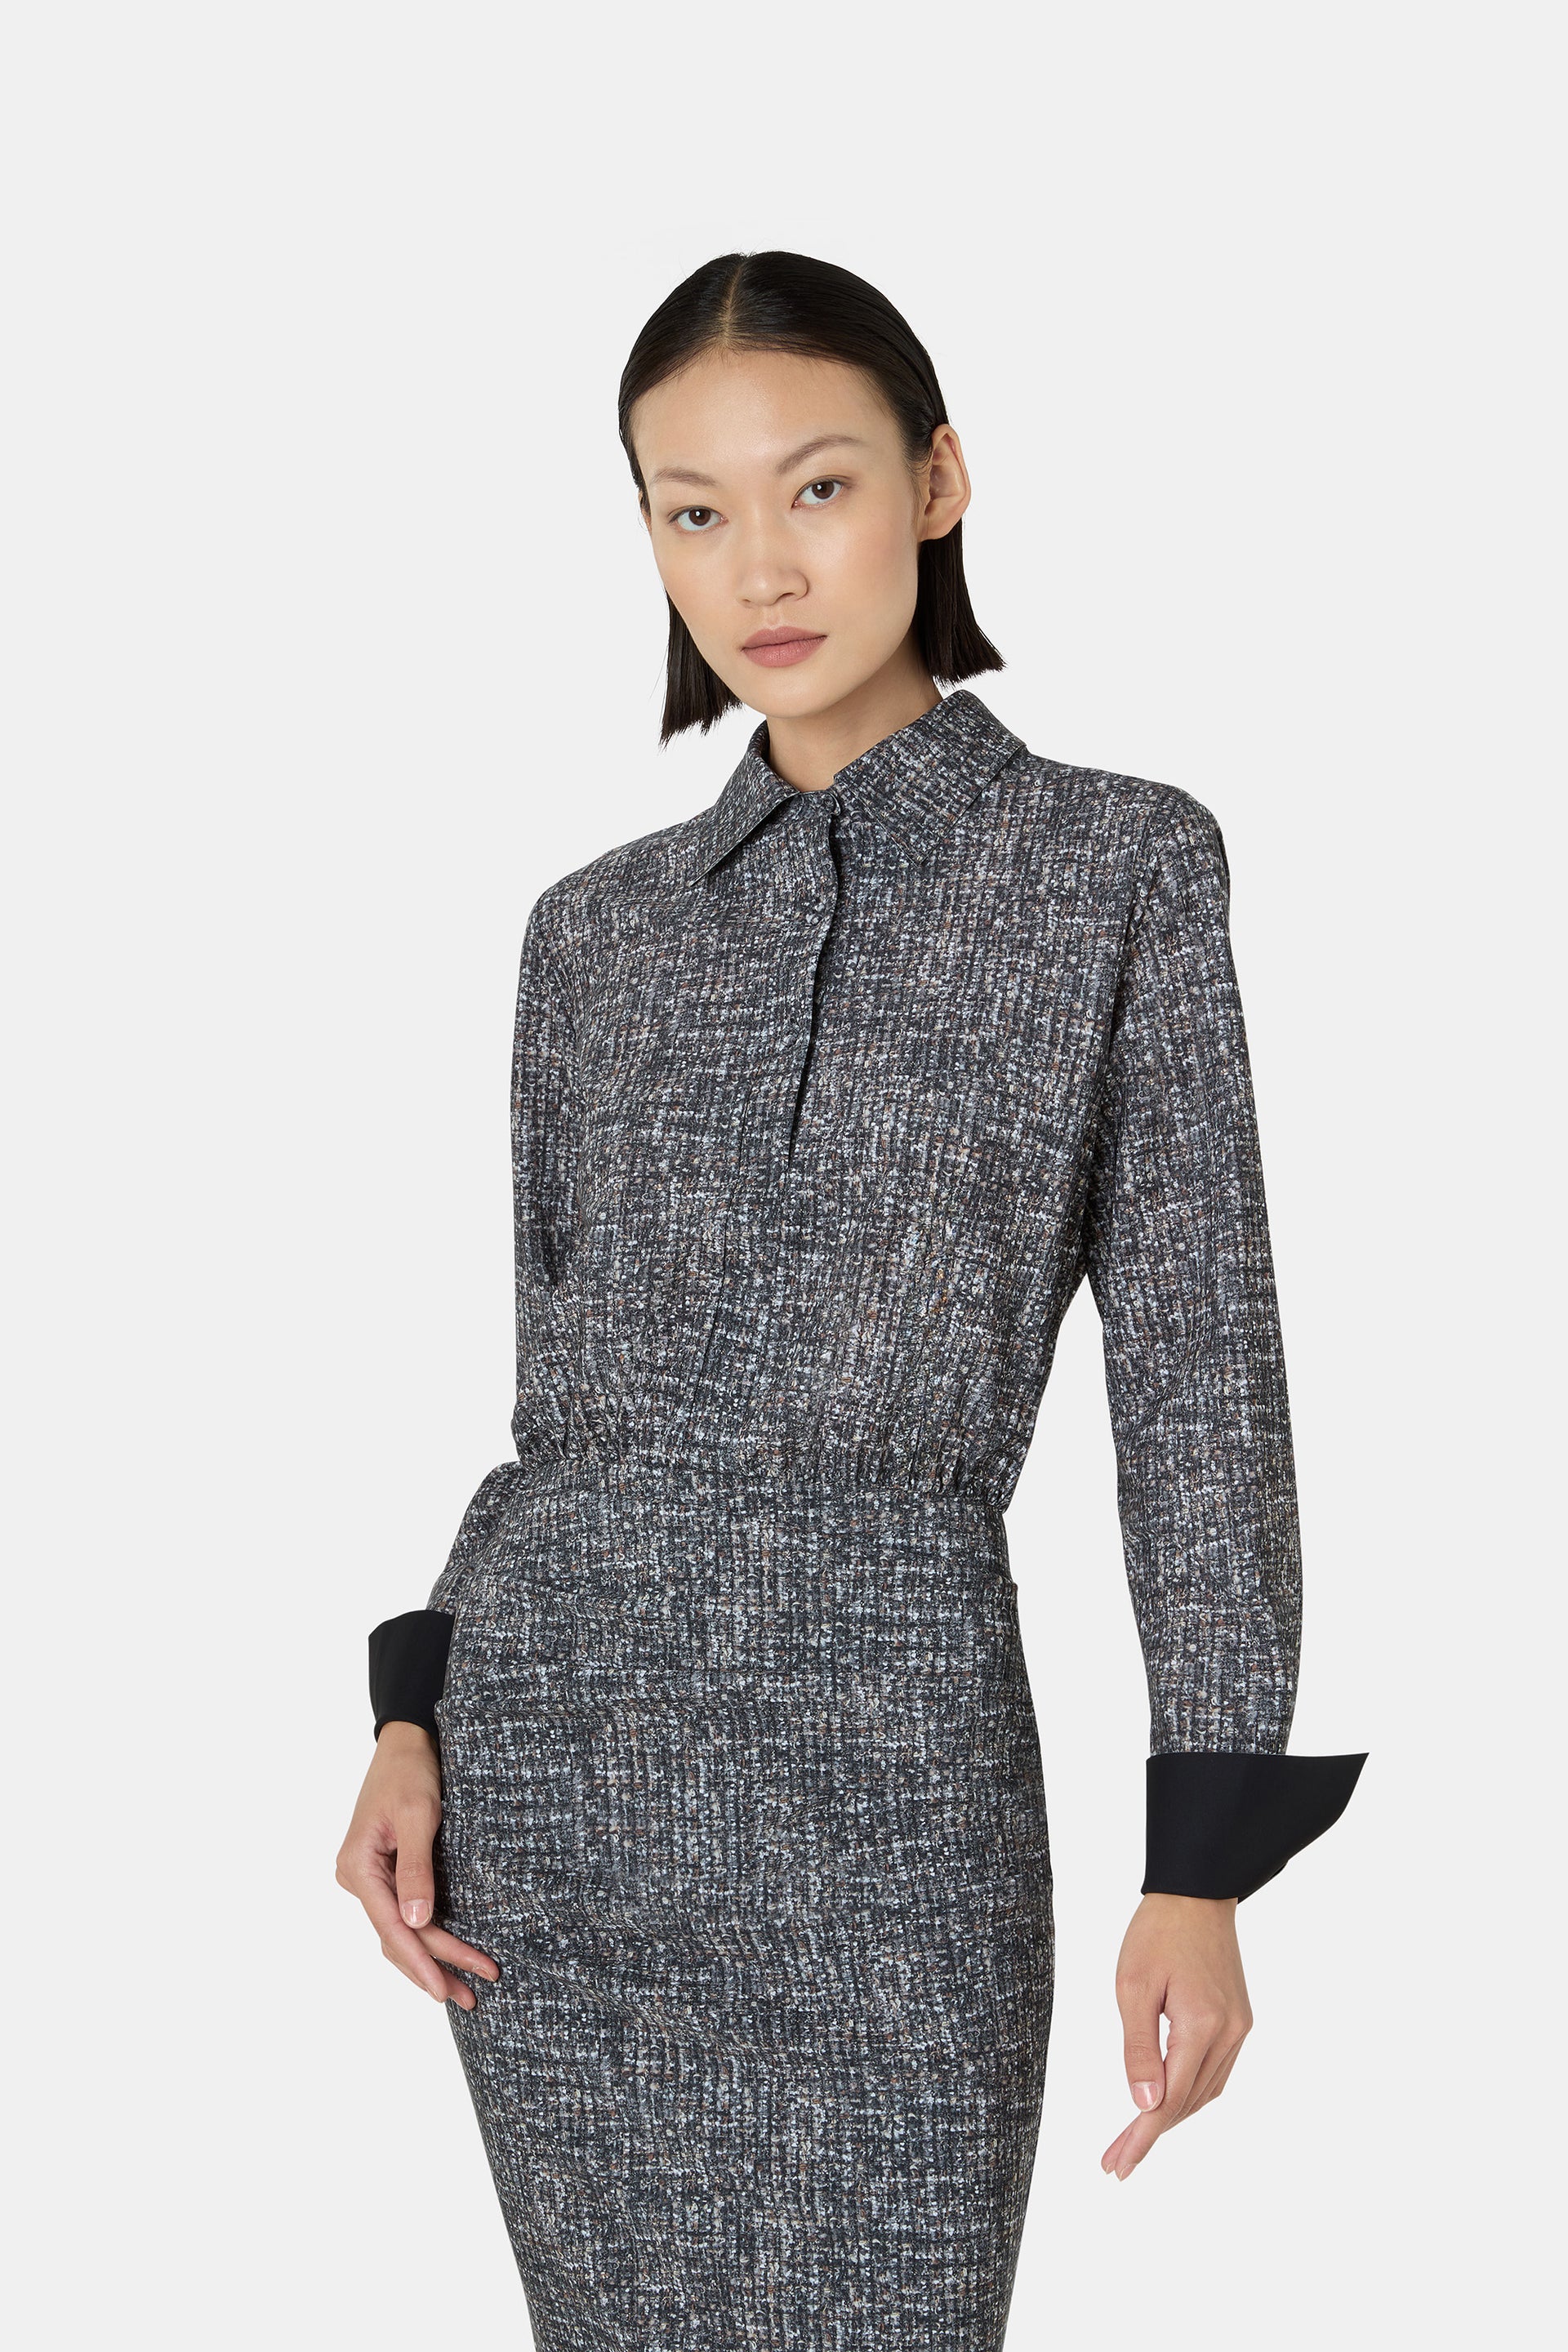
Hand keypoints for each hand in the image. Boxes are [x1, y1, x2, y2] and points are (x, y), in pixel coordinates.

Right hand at [335, 1722, 499, 2008]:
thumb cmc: (410, 1772)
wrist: (406, 1740)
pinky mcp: (386, 1872)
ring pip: (401, 1931)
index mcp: (358, 1868)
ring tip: (465, 1988)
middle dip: (434, 1968)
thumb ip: (416, 1869)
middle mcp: (358, 1878)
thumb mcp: (416, 1817)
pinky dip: (427, 1935)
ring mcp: (370, 1877)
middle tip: (470, 1997)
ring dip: (432, 1958)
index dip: (420, 1962)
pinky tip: (448, 1954)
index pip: (391, 1928)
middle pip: (397, 1936)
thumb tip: (417, 1922)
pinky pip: (404, 1914)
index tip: (446, 1989)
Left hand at [1101, 1893, 1251, 2180]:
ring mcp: (1240, 2028)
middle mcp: (1230, 2034)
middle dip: (1150, 2133)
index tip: (1117, 2165)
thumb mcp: (1132, 1987)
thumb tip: (1142, 2104)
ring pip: (1205, 2093)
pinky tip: (1166, 2102)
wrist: (1197, 1892)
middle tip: (1116, 2160)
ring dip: (1171, 2117)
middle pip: (1188, 2103)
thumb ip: (1137, 2048)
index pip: (1169, 2100)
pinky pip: (1214, 2073)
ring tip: (1134, 2139)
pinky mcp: (1239, 2020)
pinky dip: (1189, 2093)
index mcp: (1203, 2026)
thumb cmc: (1157, 1932)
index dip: (1141, 2137)